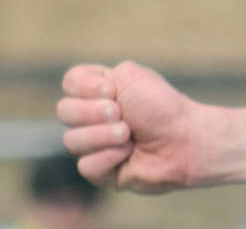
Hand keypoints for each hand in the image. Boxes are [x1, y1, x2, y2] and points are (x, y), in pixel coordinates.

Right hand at [56, 61, 201, 191]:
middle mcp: (92, 116)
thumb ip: (95, 78)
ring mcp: (94, 144)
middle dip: (93, 112)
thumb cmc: (160, 105)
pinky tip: (128, 154)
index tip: (108, 90)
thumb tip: (78, 101)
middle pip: (63, 111)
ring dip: (104, 135)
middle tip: (120, 113)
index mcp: (101, 90)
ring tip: (129, 134)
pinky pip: (86, 165)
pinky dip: (110, 156)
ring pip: (71, 141)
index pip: (69, 81)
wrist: (182, 139)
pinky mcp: (99, 171)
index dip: (83, 86)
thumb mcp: (130, 76)